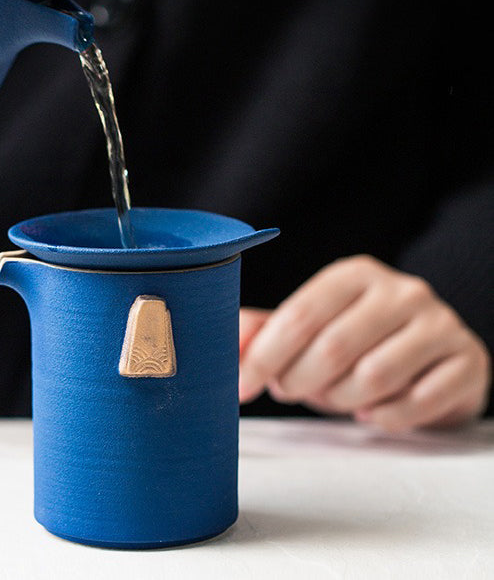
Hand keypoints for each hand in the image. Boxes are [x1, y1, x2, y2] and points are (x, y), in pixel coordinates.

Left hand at [239, 255, 491, 431]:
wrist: (433, 358)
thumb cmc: (359, 342)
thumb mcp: (311, 328)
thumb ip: (266, 330)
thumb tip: (224, 339)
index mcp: (354, 274)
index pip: (299, 315)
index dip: (264, 356)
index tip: (241, 386)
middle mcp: (401, 290)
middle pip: (333, 348)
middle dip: (300, 381)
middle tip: (291, 390)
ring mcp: (440, 324)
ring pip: (373, 378)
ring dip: (342, 401)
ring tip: (335, 397)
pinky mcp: (467, 362)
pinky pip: (416, 403)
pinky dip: (385, 418)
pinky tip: (375, 411)